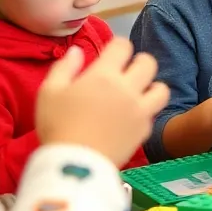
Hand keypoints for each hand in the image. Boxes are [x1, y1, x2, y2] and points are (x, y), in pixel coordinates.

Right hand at [35, 38, 167, 166]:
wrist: (75, 164)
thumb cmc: (58, 125)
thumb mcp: (49, 92)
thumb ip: (65, 67)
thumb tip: (77, 51)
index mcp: (104, 75)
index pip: (123, 46)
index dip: (118, 46)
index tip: (111, 55)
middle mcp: (127, 88)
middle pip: (148, 63)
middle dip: (139, 62)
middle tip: (128, 71)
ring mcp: (140, 110)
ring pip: (162, 89)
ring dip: (152, 86)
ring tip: (139, 93)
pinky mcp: (145, 130)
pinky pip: (154, 113)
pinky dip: (147, 111)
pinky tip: (134, 116)